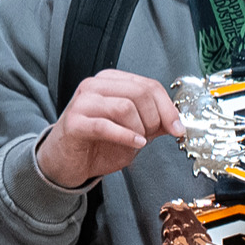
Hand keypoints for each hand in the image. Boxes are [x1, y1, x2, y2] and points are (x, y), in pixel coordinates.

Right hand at [36, 71, 179, 190]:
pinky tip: (135, 144)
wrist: (66, 163)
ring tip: (138, 141)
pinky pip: (106, 126)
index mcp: (111, 81)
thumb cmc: (97, 144)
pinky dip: (126, 136)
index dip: (168, 108)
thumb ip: (153, 123)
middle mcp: (95, 86)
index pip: (149, 85)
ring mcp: (82, 102)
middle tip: (153, 136)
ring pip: (125, 106)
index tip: (178, 129)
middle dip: (155, 118)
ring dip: (139, 128)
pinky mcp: (74, 122)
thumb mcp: (133, 131)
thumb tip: (177, 122)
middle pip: (140, 92)